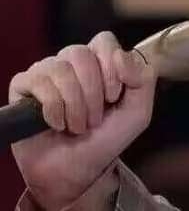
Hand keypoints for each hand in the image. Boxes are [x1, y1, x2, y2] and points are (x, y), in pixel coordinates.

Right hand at [8, 31, 156, 209]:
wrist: (77, 169)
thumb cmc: (107, 138)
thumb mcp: (138, 111)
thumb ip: (143, 79)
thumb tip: (120, 54)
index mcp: (100, 62)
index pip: (104, 41)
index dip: (110, 67)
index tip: (114, 97)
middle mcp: (71, 62)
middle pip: (80, 53)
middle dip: (92, 92)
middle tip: (95, 119)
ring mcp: (46, 73)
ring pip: (59, 68)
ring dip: (74, 104)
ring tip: (78, 126)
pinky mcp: (23, 88)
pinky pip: (36, 81)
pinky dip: (52, 107)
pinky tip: (56, 124)